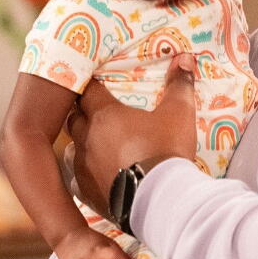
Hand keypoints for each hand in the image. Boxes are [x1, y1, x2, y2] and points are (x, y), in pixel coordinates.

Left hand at [67, 53, 197, 214]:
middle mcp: (88, 137)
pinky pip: (75, 177)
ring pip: (71, 148)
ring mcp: (84, 166)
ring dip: (81, 143)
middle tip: (97, 112)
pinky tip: (94, 174)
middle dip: (84, 113)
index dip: (93, 86)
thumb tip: (185, 58)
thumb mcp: (179, 113)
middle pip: (76, 117)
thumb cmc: (166, 150)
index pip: (89, 91)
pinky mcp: (86, 191)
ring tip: (94, 144)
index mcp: (106, 114)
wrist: (159, 200)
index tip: (98, 84)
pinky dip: (83, 172)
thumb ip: (179, 85)